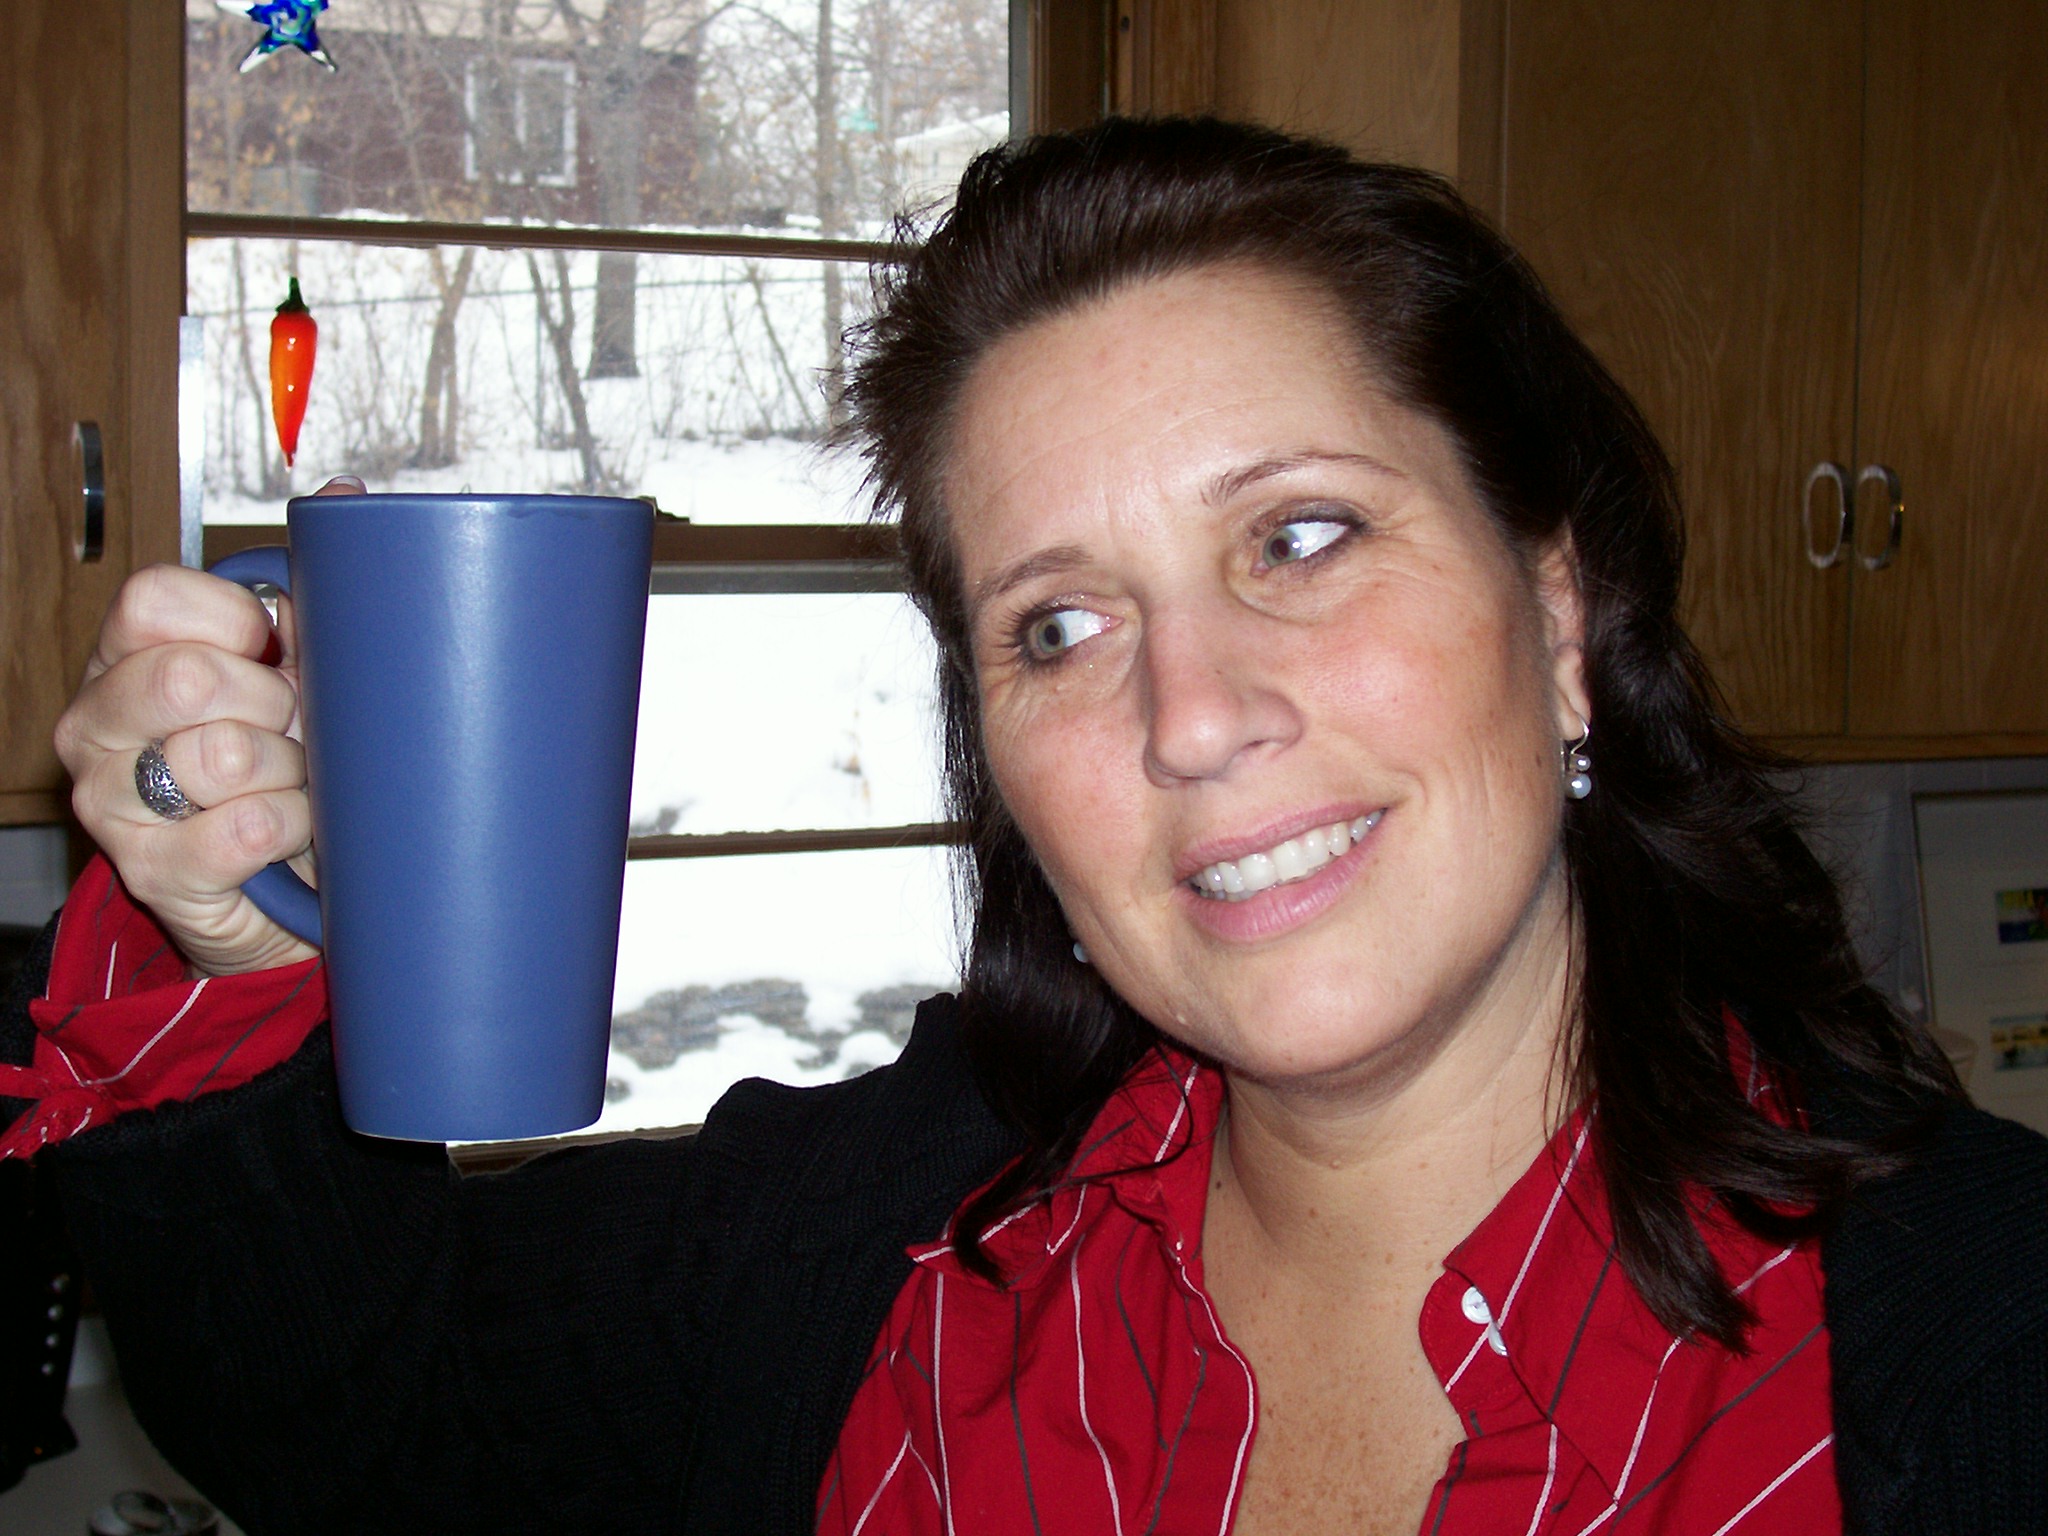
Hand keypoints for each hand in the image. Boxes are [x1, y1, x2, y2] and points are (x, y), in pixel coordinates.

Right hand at [53, 477, 363, 975]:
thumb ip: (310, 583)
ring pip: (218, 755)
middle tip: (297, 728)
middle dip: (273, 703)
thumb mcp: (298, 667)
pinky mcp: (152, 871)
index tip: (279, 648)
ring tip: (297, 782)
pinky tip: (295, 827)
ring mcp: (113, 800)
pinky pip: (241, 829)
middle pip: (185, 676)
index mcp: (127, 655)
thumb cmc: (288, 760)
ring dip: (288, 771)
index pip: (152, 599)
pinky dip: (291, 825)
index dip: (237, 620)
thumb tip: (345, 495)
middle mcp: (99, 723)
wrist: (286, 883)